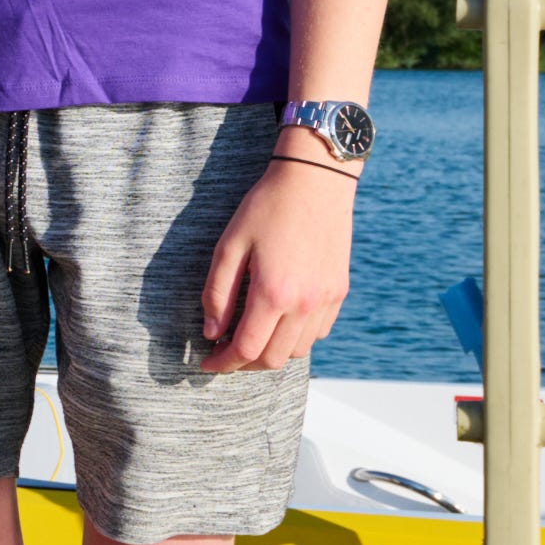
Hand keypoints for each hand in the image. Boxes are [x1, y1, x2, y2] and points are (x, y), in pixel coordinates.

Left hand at [200, 150, 358, 370]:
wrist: (315, 181)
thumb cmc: (266, 208)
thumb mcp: (229, 246)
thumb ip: (217, 293)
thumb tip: (212, 333)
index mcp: (273, 293)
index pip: (246, 349)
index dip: (222, 363)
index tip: (206, 363)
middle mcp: (305, 304)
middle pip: (273, 359)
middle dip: (244, 364)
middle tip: (224, 352)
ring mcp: (326, 299)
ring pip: (298, 350)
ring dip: (271, 352)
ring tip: (250, 336)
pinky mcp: (339, 291)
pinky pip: (317, 332)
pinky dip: (296, 337)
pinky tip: (278, 321)